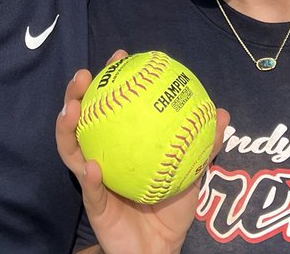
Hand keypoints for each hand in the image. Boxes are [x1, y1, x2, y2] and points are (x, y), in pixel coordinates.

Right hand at [56, 50, 229, 253]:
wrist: (160, 248)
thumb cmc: (171, 208)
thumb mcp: (191, 172)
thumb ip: (204, 144)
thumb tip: (222, 113)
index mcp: (120, 143)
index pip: (112, 104)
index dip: (112, 78)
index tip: (120, 56)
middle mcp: (101, 155)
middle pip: (81, 119)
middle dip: (76, 93)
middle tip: (84, 75)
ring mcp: (93, 180)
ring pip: (71, 150)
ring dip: (68, 128)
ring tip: (72, 110)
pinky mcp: (93, 206)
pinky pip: (89, 191)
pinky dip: (89, 177)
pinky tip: (92, 166)